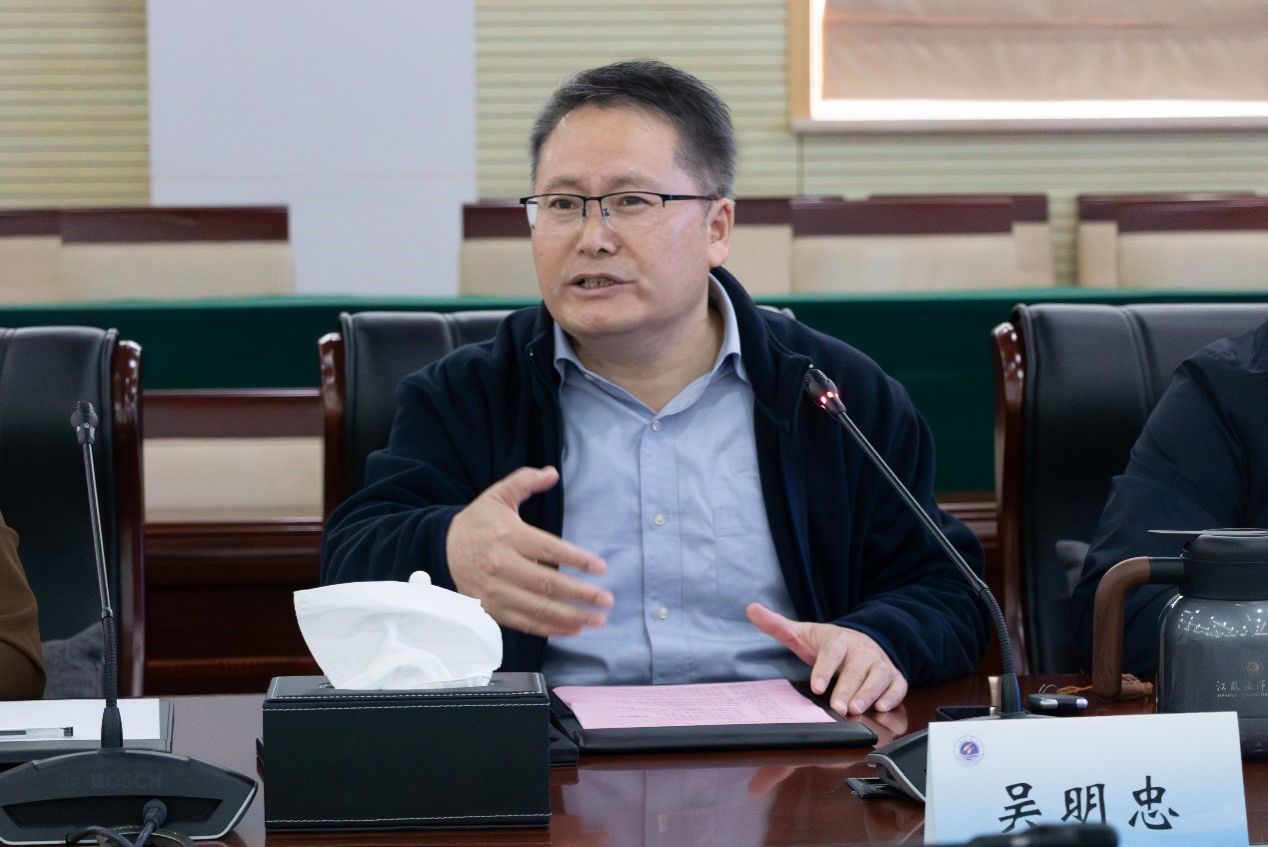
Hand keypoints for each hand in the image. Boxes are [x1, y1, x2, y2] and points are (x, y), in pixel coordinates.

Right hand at [446, 466, 612, 636]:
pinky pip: (523, 623)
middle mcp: (502, 565)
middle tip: (606, 600)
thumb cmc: (477, 522)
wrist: (441, 548)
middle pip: (547, 584)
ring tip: (597, 620)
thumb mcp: (497, 495)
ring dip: (570, 617)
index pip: (549, 549)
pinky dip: (549, 629)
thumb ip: (525, 481)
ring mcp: (495, 591)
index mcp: (508, 536)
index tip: (601, 568)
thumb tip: (552, 473)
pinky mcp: (490, 609)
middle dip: (580, 594)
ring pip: (537, 608)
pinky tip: (572, 629)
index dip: (577, 560)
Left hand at [746, 603, 907, 715]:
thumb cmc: (829, 644)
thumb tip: (751, 609)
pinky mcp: (894, 676)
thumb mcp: (803, 634)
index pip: (832, 652)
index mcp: (839, 640)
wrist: (861, 640)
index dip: (825, 669)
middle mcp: (861, 650)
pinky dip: (894, 696)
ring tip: (858, 710)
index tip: (817, 687)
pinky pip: (898, 685)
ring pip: (879, 676)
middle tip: (840, 708)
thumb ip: (778, 626)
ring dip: (870, 693)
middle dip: (848, 688)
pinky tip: (883, 708)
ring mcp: (879, 663)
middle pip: (856, 668)